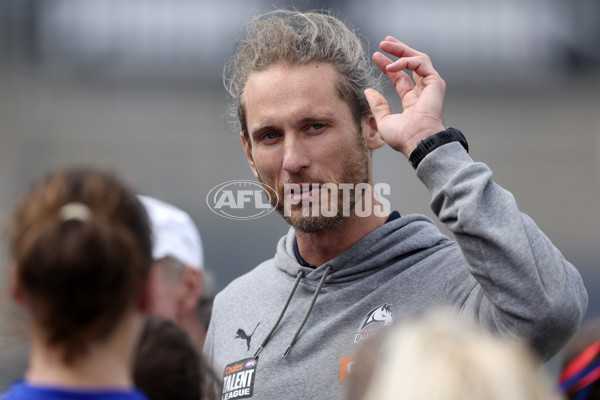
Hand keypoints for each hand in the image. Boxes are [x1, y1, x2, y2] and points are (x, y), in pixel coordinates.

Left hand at [365, 37, 445, 157]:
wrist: (418, 141)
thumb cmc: (403, 137)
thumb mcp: (384, 120)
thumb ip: (377, 105)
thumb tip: (368, 91)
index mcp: (413, 101)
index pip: (401, 78)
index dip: (388, 66)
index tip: (376, 57)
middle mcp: (423, 92)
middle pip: (411, 64)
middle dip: (398, 50)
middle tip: (384, 42)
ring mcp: (431, 86)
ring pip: (418, 58)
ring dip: (401, 49)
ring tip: (385, 44)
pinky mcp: (435, 82)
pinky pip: (420, 63)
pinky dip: (405, 61)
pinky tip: (390, 67)